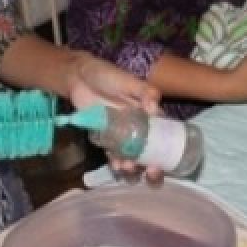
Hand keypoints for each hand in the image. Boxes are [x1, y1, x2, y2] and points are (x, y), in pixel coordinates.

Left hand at [61, 56, 163, 181]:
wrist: (79, 78)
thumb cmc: (108, 76)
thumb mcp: (128, 81)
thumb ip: (144, 92)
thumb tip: (153, 108)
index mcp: (149, 113)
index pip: (163, 134)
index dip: (167, 148)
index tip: (165, 159)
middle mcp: (138, 126)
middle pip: (149, 150)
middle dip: (152, 163)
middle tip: (150, 170)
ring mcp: (122, 134)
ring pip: (132, 155)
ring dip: (133, 165)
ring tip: (128, 167)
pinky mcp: (106, 138)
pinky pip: (113, 153)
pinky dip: (116, 161)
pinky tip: (116, 166)